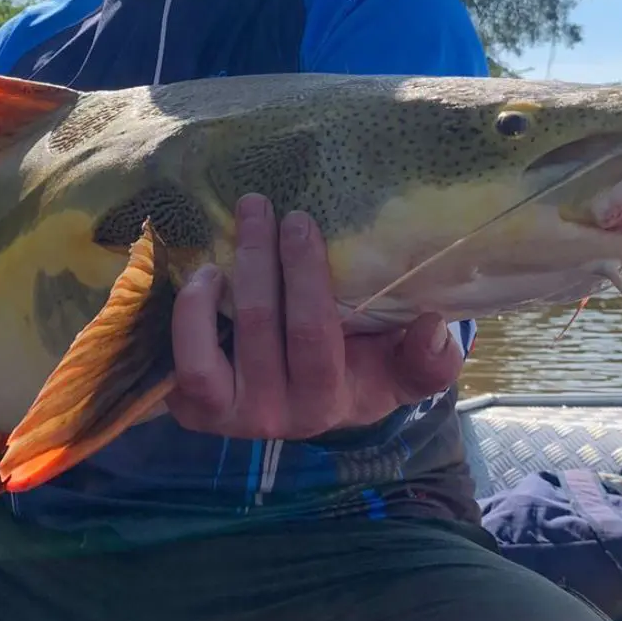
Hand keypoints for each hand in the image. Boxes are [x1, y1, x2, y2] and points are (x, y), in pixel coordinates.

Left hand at [167, 193, 463, 438]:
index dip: (306, 277)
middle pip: (264, 327)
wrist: (301, 410)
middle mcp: (280, 415)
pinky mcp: (195, 408)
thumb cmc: (356, 373)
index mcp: (333, 400)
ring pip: (221, 344)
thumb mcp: (398, 372)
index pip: (315, 336)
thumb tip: (435, 327)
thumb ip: (427, 359)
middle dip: (263, 257)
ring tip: (233, 234)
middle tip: (262, 205)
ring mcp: (232, 415)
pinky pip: (187, 364)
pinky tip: (205, 276)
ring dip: (226, 277)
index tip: (304, 220)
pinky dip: (192, 315)